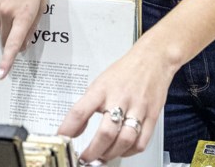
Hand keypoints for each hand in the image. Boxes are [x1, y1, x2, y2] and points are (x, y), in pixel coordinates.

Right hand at [0, 0, 46, 78]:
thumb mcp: (41, 5)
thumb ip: (32, 26)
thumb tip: (22, 44)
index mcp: (24, 15)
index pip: (13, 44)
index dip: (6, 61)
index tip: (0, 74)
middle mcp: (7, 12)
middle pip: (6, 37)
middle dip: (12, 40)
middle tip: (21, 34)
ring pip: (0, 26)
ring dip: (8, 25)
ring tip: (18, 6)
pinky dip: (2, 13)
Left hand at [57, 41, 171, 162]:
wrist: (153, 59)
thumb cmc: (125, 71)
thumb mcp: (99, 83)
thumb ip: (87, 106)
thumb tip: (73, 129)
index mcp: (102, 88)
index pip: (80, 111)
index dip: (68, 129)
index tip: (61, 140)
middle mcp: (120, 98)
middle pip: (105, 132)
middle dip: (93, 151)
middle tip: (85, 158)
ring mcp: (138, 108)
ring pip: (124, 140)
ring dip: (111, 154)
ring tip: (102, 158)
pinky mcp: (152, 115)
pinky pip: (141, 141)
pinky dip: (129, 152)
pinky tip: (122, 151)